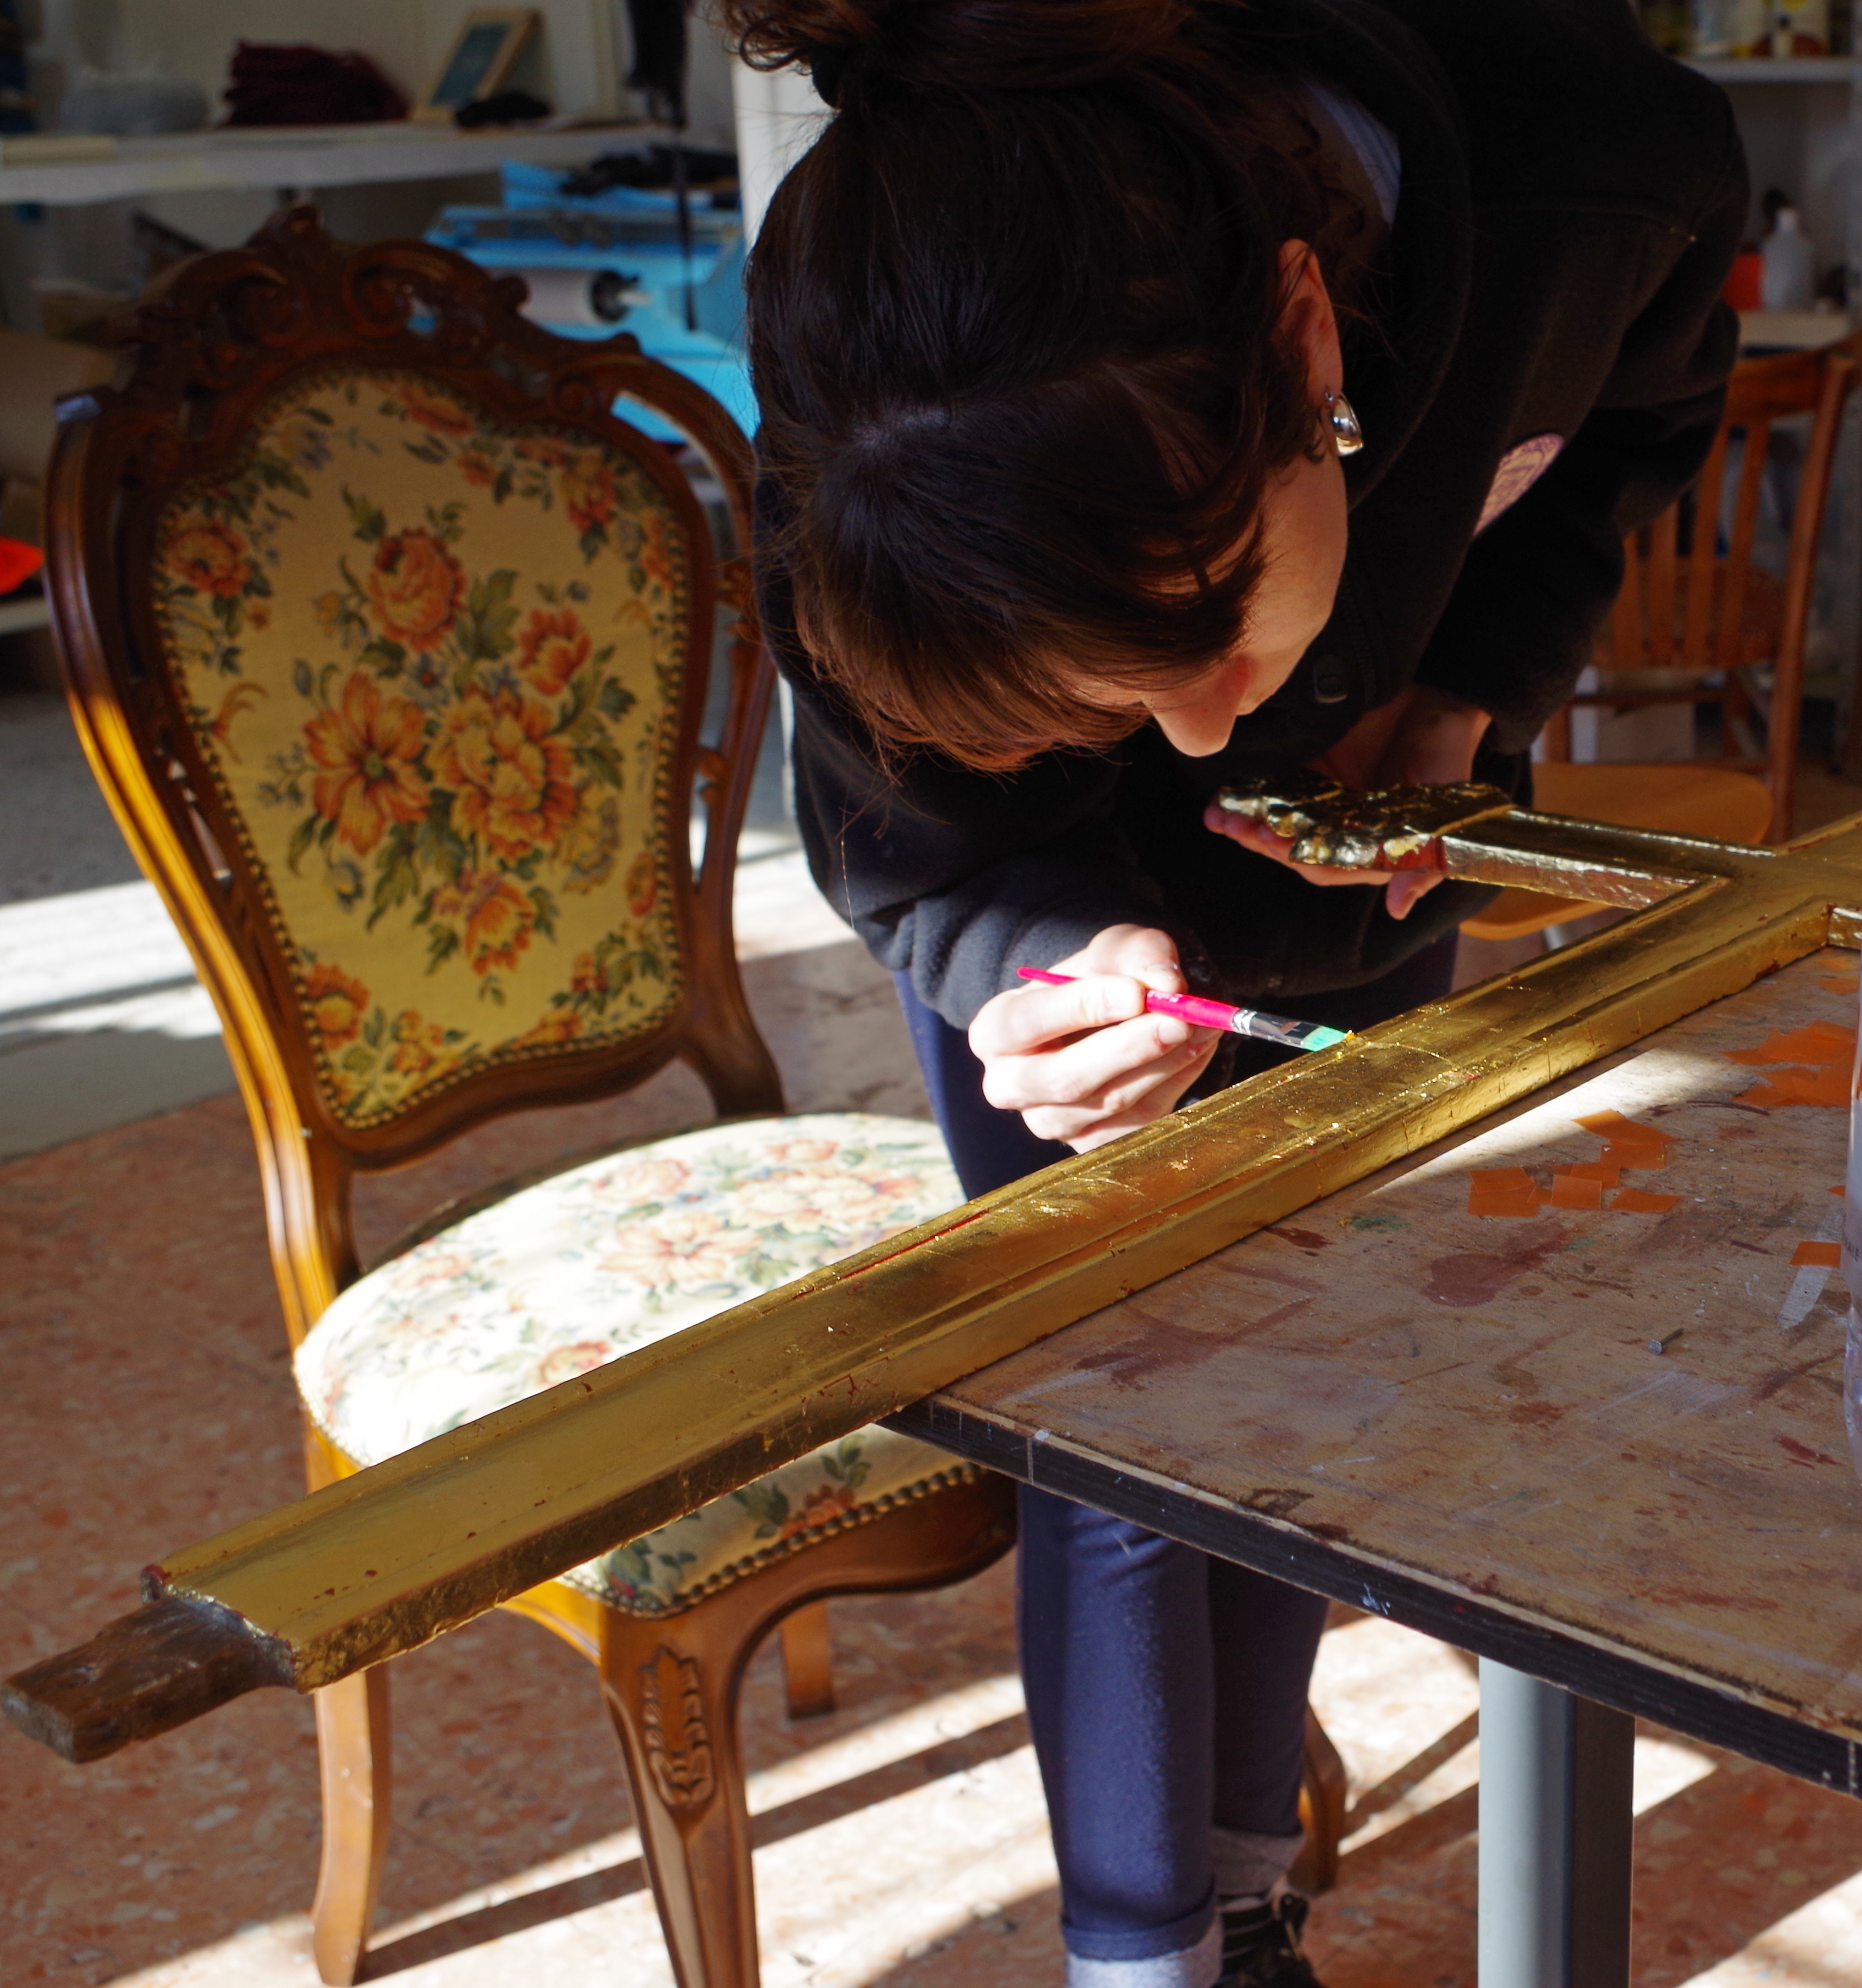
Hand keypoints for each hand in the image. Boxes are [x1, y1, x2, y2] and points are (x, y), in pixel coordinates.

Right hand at [968, 925, 1221, 1152]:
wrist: (1105, 1021)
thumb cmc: (1097, 980)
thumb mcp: (1113, 950)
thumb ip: (1138, 954)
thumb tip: (1168, 985)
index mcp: (994, 1031)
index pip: (1027, 1022)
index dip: (1082, 1008)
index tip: (1136, 993)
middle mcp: (1009, 1085)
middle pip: (1065, 1078)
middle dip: (1128, 1049)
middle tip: (1178, 1020)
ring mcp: (1048, 1123)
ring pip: (1108, 1104)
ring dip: (1163, 1064)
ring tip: (1202, 1027)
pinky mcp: (1091, 1145)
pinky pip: (1137, 1123)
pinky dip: (1175, 1084)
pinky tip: (1195, 1050)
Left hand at [1203, 684, 1491, 919]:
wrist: (1439, 697)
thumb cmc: (1449, 755)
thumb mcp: (1446, 810)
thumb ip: (1423, 860)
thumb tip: (1398, 909)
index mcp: (1374, 851)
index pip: (1328, 867)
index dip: (1298, 857)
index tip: (1271, 842)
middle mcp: (1344, 832)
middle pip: (1293, 848)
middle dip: (1263, 840)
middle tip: (1238, 827)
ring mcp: (1323, 803)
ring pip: (1277, 823)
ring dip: (1246, 824)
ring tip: (1220, 818)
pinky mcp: (1309, 772)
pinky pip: (1273, 791)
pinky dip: (1247, 797)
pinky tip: (1220, 801)